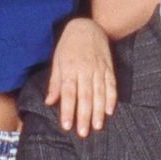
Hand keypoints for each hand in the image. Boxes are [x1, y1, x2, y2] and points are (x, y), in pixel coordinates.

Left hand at [46, 16, 117, 136]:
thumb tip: (49, 102)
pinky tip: (109, 111)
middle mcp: (85, 70)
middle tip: (83, 133)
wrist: (86, 26)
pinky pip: (111, 85)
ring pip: (99, 93)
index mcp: (70, 69)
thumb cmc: (68, 45)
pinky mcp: (109, 67)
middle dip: (84, 116)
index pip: (68, 93)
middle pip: (85, 96)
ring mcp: (98, 69)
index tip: (66, 126)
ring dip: (98, 111)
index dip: (67, 110)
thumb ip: (55, 82)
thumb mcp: (57, 61)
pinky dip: (111, 98)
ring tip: (97, 126)